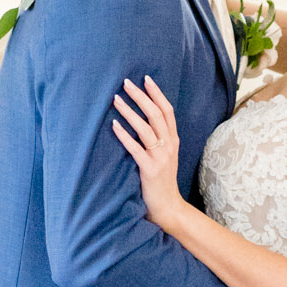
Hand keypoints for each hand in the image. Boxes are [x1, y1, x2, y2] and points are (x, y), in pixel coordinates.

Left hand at [112, 76, 183, 231]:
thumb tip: (140, 120)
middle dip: (141, 96)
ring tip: (116, 100)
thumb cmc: (161, 182)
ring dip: (130, 112)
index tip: (145, 79)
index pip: (167, 111)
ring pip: (146, 128)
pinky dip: (124, 135)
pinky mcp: (150, 170)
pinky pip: (135, 148)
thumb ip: (157, 140)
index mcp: (173, 141)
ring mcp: (161, 158)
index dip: (157, 93)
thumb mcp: (164, 157)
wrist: (168, 207)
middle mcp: (169, 146)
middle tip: (126, 83)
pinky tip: (113, 125)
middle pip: (156, 114)